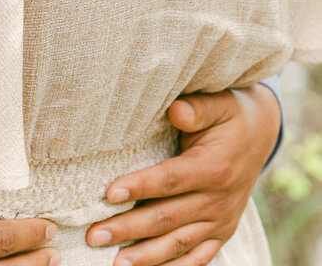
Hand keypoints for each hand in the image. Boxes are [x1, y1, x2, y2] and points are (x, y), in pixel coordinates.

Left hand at [86, 84, 280, 265]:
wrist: (259, 136)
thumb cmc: (228, 116)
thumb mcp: (218, 104)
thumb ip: (197, 109)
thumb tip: (176, 111)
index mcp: (214, 168)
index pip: (170, 181)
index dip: (140, 187)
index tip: (109, 194)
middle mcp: (218, 200)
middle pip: (167, 219)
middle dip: (129, 229)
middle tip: (95, 235)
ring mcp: (221, 222)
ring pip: (179, 245)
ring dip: (146, 257)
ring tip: (116, 264)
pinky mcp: (222, 234)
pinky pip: (197, 259)